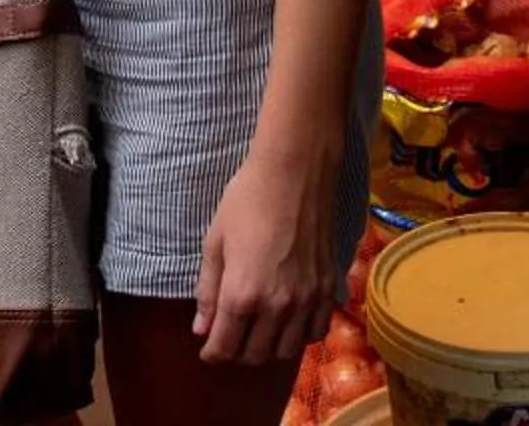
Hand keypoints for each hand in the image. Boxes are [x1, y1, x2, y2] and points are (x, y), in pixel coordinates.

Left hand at [194, 146, 337, 368]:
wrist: (294, 173)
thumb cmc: (246, 200)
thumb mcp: (214, 242)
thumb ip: (208, 290)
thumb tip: (201, 329)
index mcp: (242, 294)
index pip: (224, 347)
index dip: (211, 354)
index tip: (207, 350)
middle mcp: (277, 306)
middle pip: (255, 355)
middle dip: (236, 354)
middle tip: (229, 338)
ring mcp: (306, 300)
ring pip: (287, 351)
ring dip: (268, 349)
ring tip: (257, 332)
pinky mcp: (327, 290)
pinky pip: (316, 332)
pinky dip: (300, 336)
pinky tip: (288, 321)